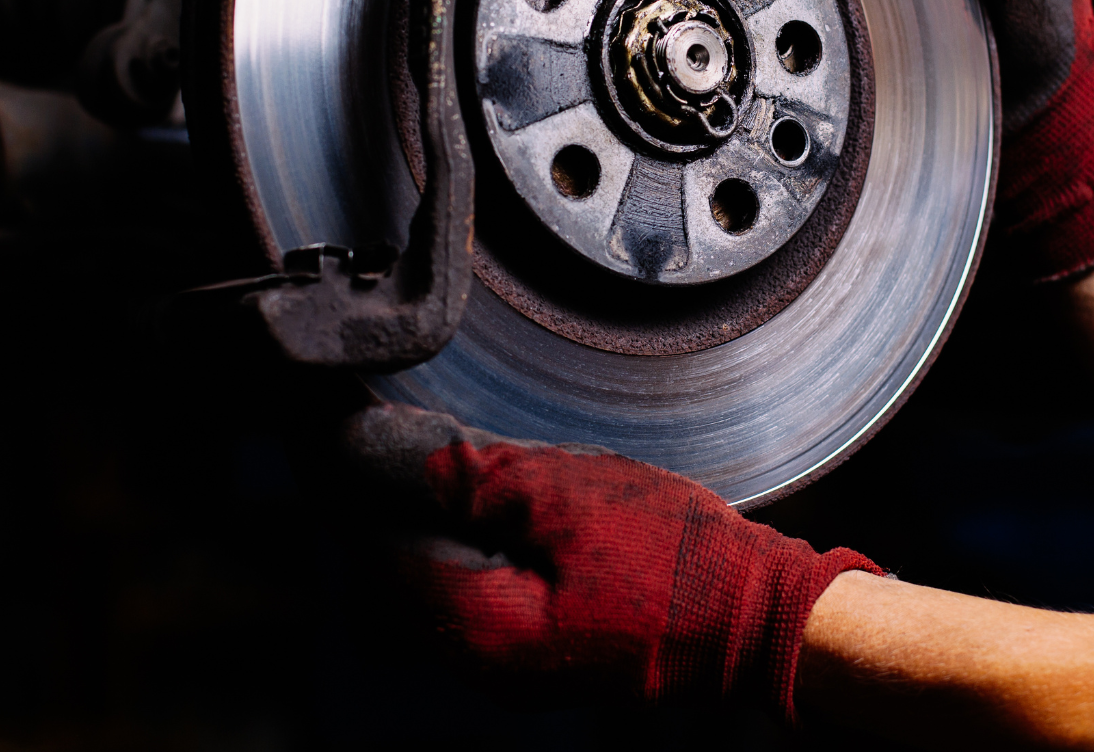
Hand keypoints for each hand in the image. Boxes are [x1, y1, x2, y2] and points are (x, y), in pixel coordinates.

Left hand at [338, 403, 881, 719]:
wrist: (757, 615)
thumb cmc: (680, 561)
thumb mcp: (568, 496)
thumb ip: (476, 479)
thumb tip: (406, 459)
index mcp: (478, 632)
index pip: (379, 549)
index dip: (355, 482)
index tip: (335, 429)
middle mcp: (482, 663)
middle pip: (395, 576)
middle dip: (378, 504)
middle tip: (364, 434)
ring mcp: (512, 664)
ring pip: (431, 586)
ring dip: (417, 525)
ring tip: (411, 457)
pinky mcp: (539, 649)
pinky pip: (470, 594)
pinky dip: (456, 546)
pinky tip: (469, 501)